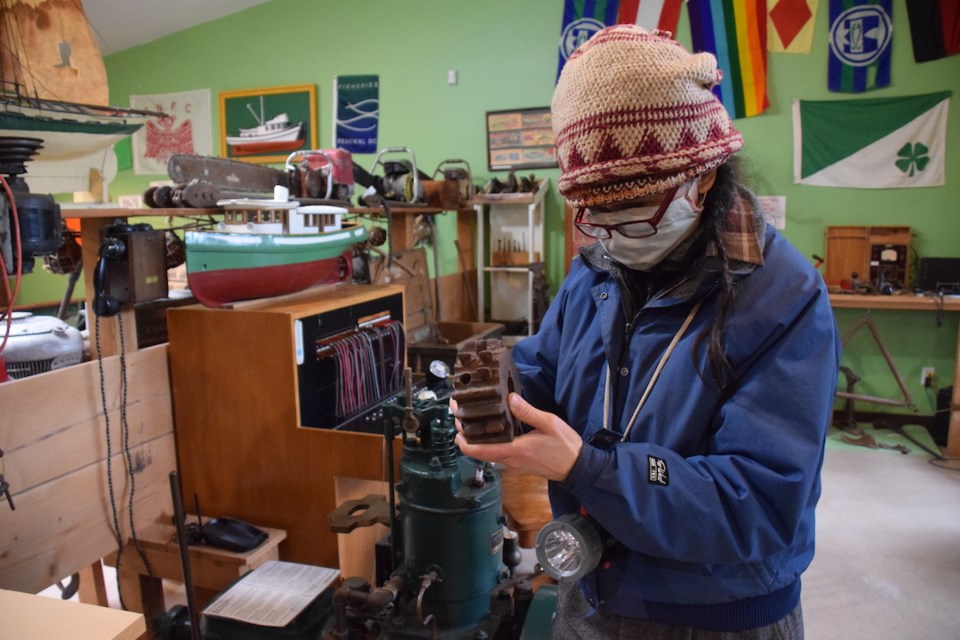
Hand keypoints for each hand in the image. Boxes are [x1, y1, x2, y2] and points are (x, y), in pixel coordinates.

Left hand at [453, 393, 581, 481]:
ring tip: (471, 422)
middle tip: (460, 418)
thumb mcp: (549, 423)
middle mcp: (510, 461)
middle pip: (480, 453)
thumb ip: (528, 411)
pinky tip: (490, 432)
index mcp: (515, 450)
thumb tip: (509, 398)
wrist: (577, 467)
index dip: (464, 443)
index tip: (455, 430)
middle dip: (467, 437)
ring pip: (488, 455)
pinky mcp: (518, 465)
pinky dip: (488, 444)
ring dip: (477, 441)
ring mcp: (513, 465)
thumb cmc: (564, 445)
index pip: (481, 452)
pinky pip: (497, 456)